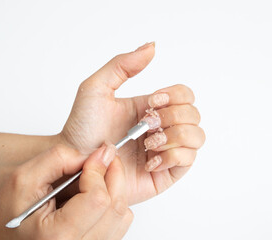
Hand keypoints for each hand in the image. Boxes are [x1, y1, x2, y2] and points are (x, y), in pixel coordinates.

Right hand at [0, 144, 132, 239]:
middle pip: (115, 206)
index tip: (95, 156)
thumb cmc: (8, 215)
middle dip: (115, 174)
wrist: (1, 239)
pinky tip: (96, 194)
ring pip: (123, 216)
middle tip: (106, 156)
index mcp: (59, 235)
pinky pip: (120, 224)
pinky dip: (114, 204)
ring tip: (99, 176)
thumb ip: (59, 159)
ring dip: (116, 189)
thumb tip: (97, 154)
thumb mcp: (24, 178)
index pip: (98, 199)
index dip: (99, 171)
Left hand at [60, 42, 205, 204]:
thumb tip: (151, 47)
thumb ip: (122, 65)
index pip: (185, 95)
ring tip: (148, 144)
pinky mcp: (165, 172)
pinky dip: (172, 157)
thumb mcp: (96, 89)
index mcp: (151, 108)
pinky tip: (149, 161)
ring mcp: (166, 150)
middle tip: (146, 125)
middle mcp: (162, 128)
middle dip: (172, 118)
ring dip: (174, 137)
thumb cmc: (81, 129)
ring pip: (197, 137)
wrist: (74, 163)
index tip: (152, 102)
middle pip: (194, 115)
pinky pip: (188, 160)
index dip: (175, 96)